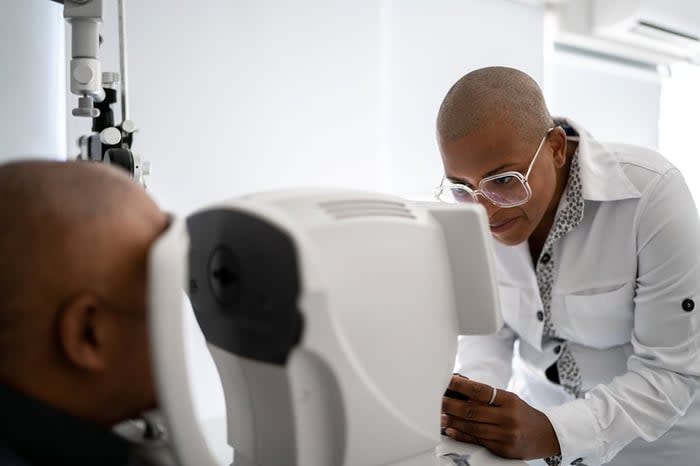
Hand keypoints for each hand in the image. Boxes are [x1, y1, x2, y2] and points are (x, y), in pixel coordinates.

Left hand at [441, 375, 560, 459]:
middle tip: (437, 401)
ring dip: (452, 421)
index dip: (460, 386)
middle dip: (450, 405)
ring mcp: (505, 435)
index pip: (480, 390)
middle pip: (472, 410)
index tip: (447, 381)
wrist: (546, 435)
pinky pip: (477, 440)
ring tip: (440, 416)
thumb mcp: (510, 400)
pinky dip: (461, 434)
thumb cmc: (523, 414)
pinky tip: (451, 429)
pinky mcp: (503, 449)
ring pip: (472, 427)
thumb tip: (460, 393)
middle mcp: (508, 417)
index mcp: (509, 400)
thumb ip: (487, 398)